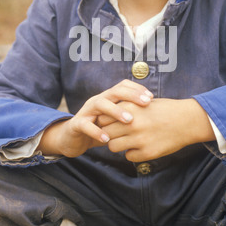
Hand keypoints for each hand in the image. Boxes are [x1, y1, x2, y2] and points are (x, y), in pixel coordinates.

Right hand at [38, 80, 153, 157]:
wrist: (72, 138)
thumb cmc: (99, 128)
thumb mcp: (115, 121)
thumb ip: (129, 115)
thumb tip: (153, 113)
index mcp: (107, 98)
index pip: (122, 86)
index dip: (137, 89)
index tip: (151, 98)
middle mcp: (97, 100)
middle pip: (114, 91)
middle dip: (131, 95)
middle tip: (146, 103)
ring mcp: (86, 111)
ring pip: (100, 104)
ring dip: (116, 111)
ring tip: (129, 120)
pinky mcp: (77, 124)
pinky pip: (86, 125)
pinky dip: (96, 132)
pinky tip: (107, 139)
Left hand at [101, 98, 215, 161]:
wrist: (187, 120)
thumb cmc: (164, 109)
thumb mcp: (142, 102)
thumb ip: (124, 108)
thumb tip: (106, 116)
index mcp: (129, 108)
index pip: (102, 118)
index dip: (106, 121)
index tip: (112, 122)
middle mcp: (131, 124)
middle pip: (105, 133)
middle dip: (109, 134)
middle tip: (118, 133)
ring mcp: (139, 140)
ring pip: (113, 147)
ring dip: (118, 144)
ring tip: (128, 140)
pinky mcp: (147, 153)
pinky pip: (129, 156)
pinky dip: (132, 153)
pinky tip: (140, 147)